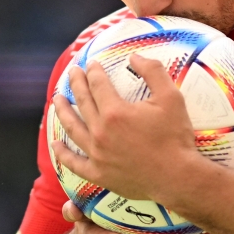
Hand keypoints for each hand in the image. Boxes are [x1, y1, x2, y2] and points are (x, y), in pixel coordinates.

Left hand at [51, 53, 203, 203]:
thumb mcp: (171, 98)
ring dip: (63, 112)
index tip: (91, 63)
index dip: (94, 71)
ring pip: (72, 129)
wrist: (178, 178)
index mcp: (115, 112)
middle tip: (72, 72)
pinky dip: (62, 153)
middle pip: (82, 102)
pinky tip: (55, 144)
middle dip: (76, 84)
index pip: (98, 85)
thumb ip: (153, 72)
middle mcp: (100, 132)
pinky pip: (74, 163)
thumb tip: (135, 56)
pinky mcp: (99, 174)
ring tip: (57, 101)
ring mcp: (97, 154)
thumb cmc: (176, 137)